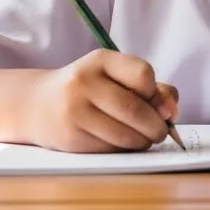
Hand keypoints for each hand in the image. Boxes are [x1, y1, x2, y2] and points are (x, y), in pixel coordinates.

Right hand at [24, 49, 178, 152]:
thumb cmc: (89, 89)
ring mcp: (74, 111)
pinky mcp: (70, 138)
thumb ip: (151, 88)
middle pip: (136, 110)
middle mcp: (84, 82)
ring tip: (141, 138)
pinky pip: (110, 149)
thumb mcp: (115, 77)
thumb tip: (171, 111)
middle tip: (160, 131)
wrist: (37, 104)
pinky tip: (120, 143)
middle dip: (157, 126)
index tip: (155, 101)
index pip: (143, 75)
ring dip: (143, 141)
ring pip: (125, 135)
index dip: (156, 93)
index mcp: (100, 60)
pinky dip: (124, 149)